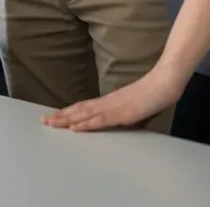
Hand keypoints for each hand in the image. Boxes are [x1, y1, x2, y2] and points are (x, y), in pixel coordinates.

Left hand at [42, 63, 187, 131]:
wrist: (164, 82)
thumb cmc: (153, 93)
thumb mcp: (135, 107)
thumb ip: (123, 112)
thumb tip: (118, 121)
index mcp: (109, 101)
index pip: (84, 107)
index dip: (68, 112)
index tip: (55, 116)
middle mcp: (107, 102)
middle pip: (79, 109)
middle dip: (61, 116)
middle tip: (44, 121)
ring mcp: (113, 107)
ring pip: (85, 114)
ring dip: (67, 120)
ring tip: (52, 123)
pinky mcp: (122, 112)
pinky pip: (100, 120)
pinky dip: (86, 124)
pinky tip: (74, 127)